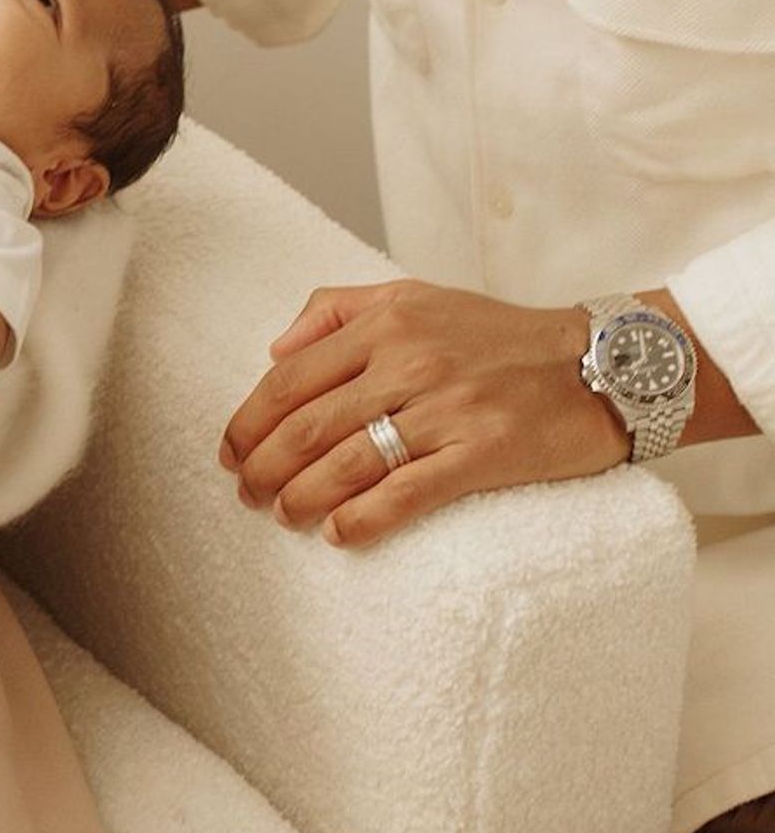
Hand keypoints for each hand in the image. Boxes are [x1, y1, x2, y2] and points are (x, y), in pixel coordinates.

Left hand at [220, 281, 629, 548]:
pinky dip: (362, 520)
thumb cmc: (498, 336)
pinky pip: (406, 493)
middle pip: (307, 425)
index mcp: (384, 323)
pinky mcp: (484, 453)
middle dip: (263, 466)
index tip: (229, 450)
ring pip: (347, 462)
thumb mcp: (414, 296)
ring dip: (301, 497)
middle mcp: (409, 361)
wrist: (603, 363)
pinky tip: (338, 536)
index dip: (248, 420)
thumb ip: (337, 310)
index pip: (290, 378)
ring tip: (281, 516)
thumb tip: (274, 350)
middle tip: (245, 493)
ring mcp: (446, 408)